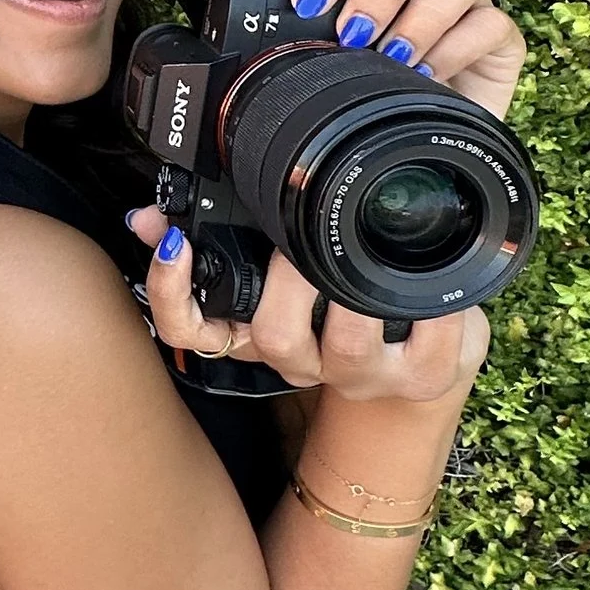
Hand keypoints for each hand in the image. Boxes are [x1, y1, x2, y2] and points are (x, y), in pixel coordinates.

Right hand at [127, 205, 491, 403]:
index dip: (175, 293)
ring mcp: (365, 375)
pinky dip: (436, 305)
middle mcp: (308, 363)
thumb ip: (219, 232)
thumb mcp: (284, 270)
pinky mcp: (424, 374)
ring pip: (347, 346)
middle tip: (300, 236)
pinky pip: (431, 340)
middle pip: (275, 338)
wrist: (425, 355)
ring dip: (354, 292)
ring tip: (366, 244)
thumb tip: (151, 214)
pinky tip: (438, 276)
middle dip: (289, 280)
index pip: (194, 330)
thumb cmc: (345, 302)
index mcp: (262, 334)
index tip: (177, 244)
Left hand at [264, 0, 525, 116]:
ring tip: (395, 55)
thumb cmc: (362, 99)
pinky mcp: (501, 41)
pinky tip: (429, 74)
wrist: (410, 158)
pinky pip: (493, 23)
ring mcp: (465, 7)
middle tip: (355, 33)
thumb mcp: (319, 56)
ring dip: (425, 13)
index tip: (307, 1)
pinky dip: (459, 46)